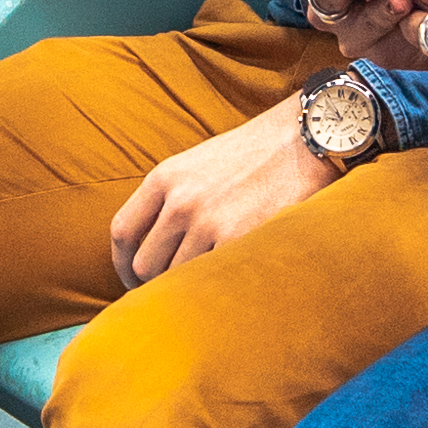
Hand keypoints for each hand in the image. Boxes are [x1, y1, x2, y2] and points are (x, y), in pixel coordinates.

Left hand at [110, 94, 335, 286]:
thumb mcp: (199, 164)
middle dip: (157, 282)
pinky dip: (217, 287)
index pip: (123, 231)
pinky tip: (230, 283)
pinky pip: (210, 280)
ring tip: (212, 283)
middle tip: (178, 288)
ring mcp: (207, 222)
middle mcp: (180, 200)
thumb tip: (156, 248)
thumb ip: (172, 198)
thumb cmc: (256, 154)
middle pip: (145, 264)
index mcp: (165, 178)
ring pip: (177, 279)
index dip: (122, 264)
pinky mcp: (237, 240)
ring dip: (191, 287)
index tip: (134, 279)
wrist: (305, 139)